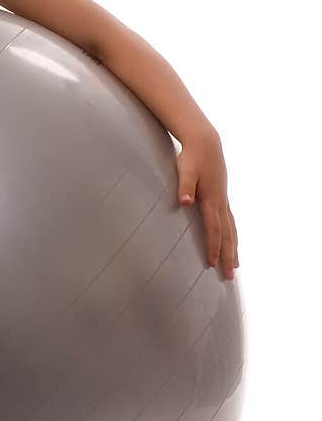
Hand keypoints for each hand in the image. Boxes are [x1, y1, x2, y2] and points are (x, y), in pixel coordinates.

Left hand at [175, 130, 239, 279]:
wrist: (205, 142)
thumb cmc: (191, 157)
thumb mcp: (185, 170)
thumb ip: (184, 187)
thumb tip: (184, 201)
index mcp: (212, 200)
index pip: (213, 230)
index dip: (213, 248)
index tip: (212, 264)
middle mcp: (221, 203)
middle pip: (227, 236)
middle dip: (228, 257)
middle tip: (229, 277)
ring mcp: (223, 200)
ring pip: (232, 231)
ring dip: (234, 249)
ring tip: (236, 267)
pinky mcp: (222, 197)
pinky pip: (230, 222)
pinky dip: (232, 236)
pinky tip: (232, 242)